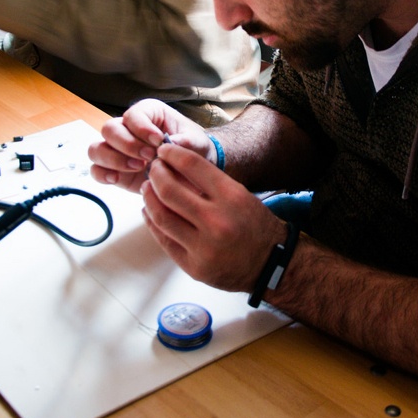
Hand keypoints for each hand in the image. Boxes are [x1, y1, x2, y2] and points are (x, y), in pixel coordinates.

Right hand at [88, 99, 217, 192]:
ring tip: (138, 168)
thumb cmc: (193, 149)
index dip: (141, 127)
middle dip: (127, 144)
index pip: (133, 114)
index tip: (158, 140)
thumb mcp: (197, 143)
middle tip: (148, 157)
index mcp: (147, 113)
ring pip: (97, 149)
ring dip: (113, 159)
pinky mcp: (114, 169)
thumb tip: (173, 144)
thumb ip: (187, 142)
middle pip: (109, 129)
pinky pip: (96, 170)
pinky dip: (103, 175)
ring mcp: (117, 150)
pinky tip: (117, 179)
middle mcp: (127, 128)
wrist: (193, 172)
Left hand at [142, 143, 286, 291]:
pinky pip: (164, 240)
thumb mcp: (240, 196)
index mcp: (232, 198)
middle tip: (153, 168)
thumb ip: (209, 183)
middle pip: (169, 190)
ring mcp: (203, 247)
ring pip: (161, 216)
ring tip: (147, 188)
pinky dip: (152, 223)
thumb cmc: (254, 225)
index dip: (172, 154)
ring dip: (149, 198)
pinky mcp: (194, 267)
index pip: (192, 165)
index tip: (164, 150)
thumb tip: (173, 165)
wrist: (271, 264)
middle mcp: (216, 221)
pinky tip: (150, 211)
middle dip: (156, 174)